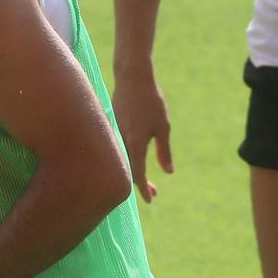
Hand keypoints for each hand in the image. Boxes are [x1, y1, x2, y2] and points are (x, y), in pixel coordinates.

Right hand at [112, 68, 173, 201]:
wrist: (131, 77)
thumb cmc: (150, 101)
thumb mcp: (163, 127)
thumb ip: (164, 151)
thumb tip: (168, 172)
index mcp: (134, 144)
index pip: (137, 175)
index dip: (143, 190)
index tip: (150, 200)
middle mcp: (120, 142)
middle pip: (128, 171)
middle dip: (141, 183)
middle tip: (155, 191)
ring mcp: (113, 136)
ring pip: (121, 161)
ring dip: (134, 171)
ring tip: (148, 178)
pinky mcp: (110, 128)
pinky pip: (117, 150)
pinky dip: (126, 160)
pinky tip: (134, 160)